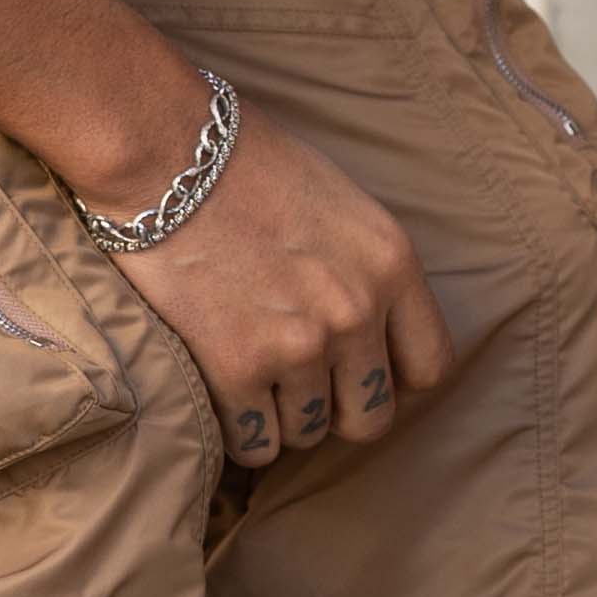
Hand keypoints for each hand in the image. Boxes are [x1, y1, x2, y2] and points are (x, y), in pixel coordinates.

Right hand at [115, 110, 451, 472]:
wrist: (166, 153)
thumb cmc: (248, 166)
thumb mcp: (342, 206)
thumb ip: (368, 271)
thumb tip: (375, 331)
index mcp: (392, 264)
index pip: (430, 367)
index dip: (394, 378)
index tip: (362, 369)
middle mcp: (356, 312)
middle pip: (371, 418)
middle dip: (337, 409)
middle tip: (301, 379)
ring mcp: (298, 345)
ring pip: (307, 433)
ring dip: (280, 413)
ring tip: (250, 365)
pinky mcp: (236, 369)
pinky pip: (255, 444)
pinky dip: (239, 428)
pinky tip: (223, 387)